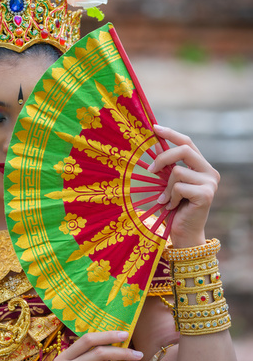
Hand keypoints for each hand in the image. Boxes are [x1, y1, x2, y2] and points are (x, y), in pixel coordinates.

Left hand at [149, 125, 219, 247]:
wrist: (185, 232)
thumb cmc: (175, 207)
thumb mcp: (169, 183)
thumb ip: (166, 166)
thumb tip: (154, 144)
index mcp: (202, 166)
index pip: (188, 142)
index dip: (171, 133)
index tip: (154, 128)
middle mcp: (210, 172)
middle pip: (184, 150)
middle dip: (163, 157)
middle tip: (150, 169)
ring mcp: (210, 183)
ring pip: (178, 171)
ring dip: (167, 187)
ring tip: (167, 200)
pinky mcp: (206, 194)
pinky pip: (179, 187)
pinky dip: (171, 197)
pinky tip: (173, 206)